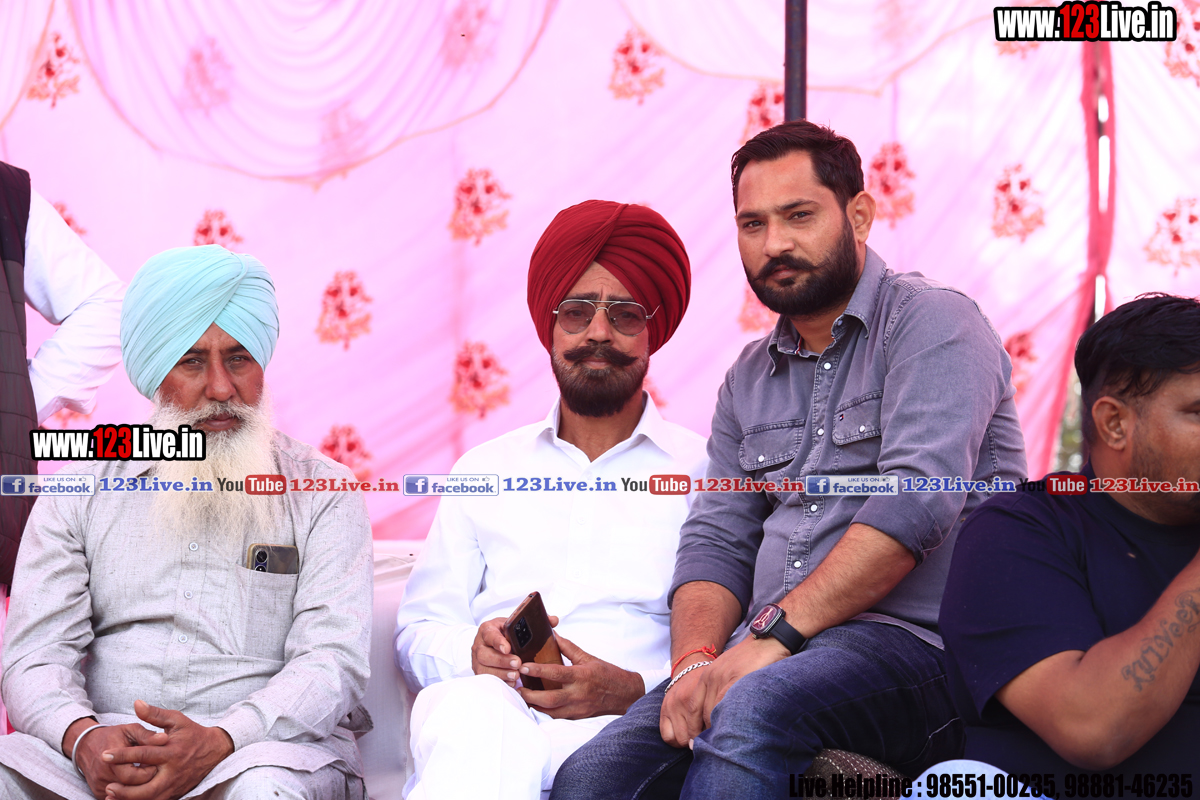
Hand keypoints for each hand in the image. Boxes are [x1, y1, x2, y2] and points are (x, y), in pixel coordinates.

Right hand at [65, 719, 165, 799]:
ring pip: (123, 795)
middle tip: (153, 771)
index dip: (148, 772)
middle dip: (145, 781)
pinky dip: (128, 791)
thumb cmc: (113, 736)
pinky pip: (116, 797)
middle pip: (129, 788)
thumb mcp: (130, 730)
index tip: (155, 764)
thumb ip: (146, 735)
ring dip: (137, 787)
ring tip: (145, 776)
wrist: (86, 745)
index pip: (133, 776)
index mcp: (111, 759)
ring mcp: (100, 786)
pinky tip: (136, 782)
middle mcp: (103, 775)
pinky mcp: (98, 792)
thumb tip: (164, 738)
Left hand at [100, 700, 234, 799]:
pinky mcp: (176, 793)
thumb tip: (137, 704)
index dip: (123, 755)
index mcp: (171, 752)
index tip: (105, 755)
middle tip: (108, 786)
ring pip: (150, 798)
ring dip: (129, 799)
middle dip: (125, 789)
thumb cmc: (193, 733)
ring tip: (111, 795)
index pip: (143, 754)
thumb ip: (155, 714)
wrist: (215, 750)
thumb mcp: (176, 720)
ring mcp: (174, 785)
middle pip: (145, 787)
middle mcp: (172, 772)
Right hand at [472, 615, 560, 687]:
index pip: (489, 634)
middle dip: (502, 660)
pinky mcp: (481, 672)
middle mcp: (479, 644)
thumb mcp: (516, 625)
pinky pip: (487, 679)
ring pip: (484, 668)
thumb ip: (536, 622)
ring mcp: (477, 660)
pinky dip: (500, 682)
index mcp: (488, 629)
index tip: (508, 648)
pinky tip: (512, 683)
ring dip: (501, 673)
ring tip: (516, 675)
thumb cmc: (507, 634)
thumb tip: (553, 620)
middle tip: (518, 663)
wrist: (494, 643)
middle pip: (484, 654)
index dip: (498, 642)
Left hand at [517, 634, 644, 718]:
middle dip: (530, 695)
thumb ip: (569, 648)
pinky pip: (557, 717)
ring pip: (551, 712)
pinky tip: (536, 705)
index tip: (524, 666)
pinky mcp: (577, 717)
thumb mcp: (588, 658)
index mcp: (581, 676)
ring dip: (534, 705)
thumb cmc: (607, 674)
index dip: (537, 670)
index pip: (555, 673)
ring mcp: (578, 708)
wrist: (624, 694)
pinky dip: (545, 712)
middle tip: (517, 687)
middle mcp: (578, 694)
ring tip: (522, 696)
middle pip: (549, 699)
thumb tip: (553, 636)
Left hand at [659, 636, 787, 747]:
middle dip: (703, 734)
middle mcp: (711, 677)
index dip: (694, 729)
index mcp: (707, 677)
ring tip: (721, 746)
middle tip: (710, 751)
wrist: (768, 638)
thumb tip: (718, 719)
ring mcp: (723, 677)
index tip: (696, 744)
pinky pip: (726, 704)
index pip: (693, 708)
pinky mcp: (736, 678)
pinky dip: (727, 720)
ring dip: (715, 730)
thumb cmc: (753, 659)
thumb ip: (721, 692)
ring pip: (712, 712)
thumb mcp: (730, 672)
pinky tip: (732, 731)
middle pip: (700, 713)